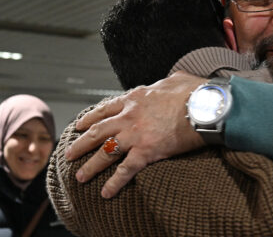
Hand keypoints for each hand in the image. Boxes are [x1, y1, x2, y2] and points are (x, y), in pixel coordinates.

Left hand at [64, 71, 206, 197]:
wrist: (203, 106)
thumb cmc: (193, 92)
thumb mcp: (175, 79)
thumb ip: (166, 82)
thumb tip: (170, 80)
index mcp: (135, 98)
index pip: (105, 109)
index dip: (90, 118)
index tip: (79, 125)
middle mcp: (129, 116)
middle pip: (97, 131)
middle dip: (81, 144)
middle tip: (69, 154)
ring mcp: (135, 135)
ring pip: (105, 152)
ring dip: (91, 166)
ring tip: (80, 177)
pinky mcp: (146, 152)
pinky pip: (125, 170)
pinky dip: (114, 183)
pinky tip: (106, 192)